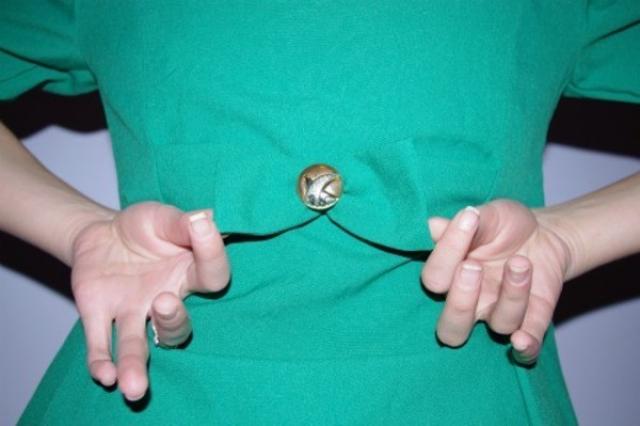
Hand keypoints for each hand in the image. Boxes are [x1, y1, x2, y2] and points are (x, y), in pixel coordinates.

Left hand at [70, 202, 229, 400]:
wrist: (100, 231)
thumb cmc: (143, 226)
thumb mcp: (163, 216)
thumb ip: (183, 223)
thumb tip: (206, 218)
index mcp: (188, 274)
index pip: (212, 276)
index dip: (212, 254)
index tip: (202, 227)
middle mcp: (164, 300)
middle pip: (176, 325)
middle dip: (172, 320)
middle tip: (163, 302)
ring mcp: (132, 310)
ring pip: (138, 344)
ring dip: (135, 365)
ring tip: (134, 387)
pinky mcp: (99, 313)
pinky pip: (101, 341)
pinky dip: (101, 360)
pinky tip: (105, 375)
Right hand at [421, 199, 571, 363]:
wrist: (544, 233)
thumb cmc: (503, 225)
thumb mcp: (486, 215)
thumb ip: (463, 222)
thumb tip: (433, 226)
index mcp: (450, 276)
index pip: (434, 278)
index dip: (447, 251)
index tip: (470, 219)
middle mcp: (471, 302)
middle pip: (450, 329)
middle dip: (460, 300)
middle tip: (473, 267)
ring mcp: (500, 314)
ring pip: (498, 325)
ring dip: (512, 295)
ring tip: (522, 262)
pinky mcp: (532, 321)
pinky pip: (527, 350)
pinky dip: (525, 348)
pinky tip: (521, 340)